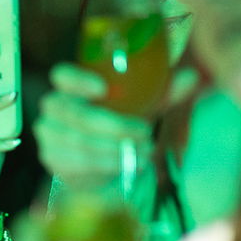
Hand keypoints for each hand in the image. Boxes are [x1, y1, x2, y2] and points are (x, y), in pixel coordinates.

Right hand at [34, 63, 155, 193]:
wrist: (98, 162)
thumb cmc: (119, 123)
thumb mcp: (141, 106)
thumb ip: (163, 93)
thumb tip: (191, 77)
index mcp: (71, 85)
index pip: (62, 75)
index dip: (78, 81)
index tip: (103, 89)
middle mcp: (54, 107)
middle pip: (76, 113)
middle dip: (114, 125)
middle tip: (145, 133)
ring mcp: (49, 134)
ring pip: (80, 141)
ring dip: (114, 149)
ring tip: (143, 153)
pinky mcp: (52, 159)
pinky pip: (78, 162)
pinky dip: (106, 165)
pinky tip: (127, 165)